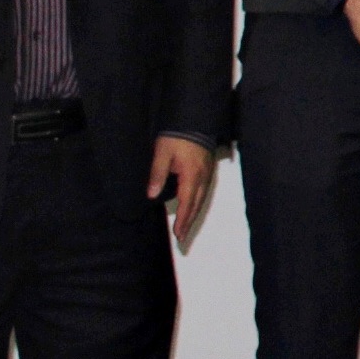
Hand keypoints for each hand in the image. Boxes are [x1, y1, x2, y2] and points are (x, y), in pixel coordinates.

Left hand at [146, 133, 216, 248]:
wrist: (195, 121)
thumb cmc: (177, 136)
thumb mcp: (162, 153)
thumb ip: (157, 174)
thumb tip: (151, 195)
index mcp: (191, 176)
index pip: (187, 203)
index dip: (183, 220)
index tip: (178, 235)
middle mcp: (203, 178)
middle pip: (197, 205)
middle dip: (189, 222)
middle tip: (182, 237)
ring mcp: (207, 174)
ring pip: (202, 199)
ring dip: (194, 214)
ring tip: (186, 226)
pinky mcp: (208, 169)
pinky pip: (204, 191)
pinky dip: (197, 203)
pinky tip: (192, 206)